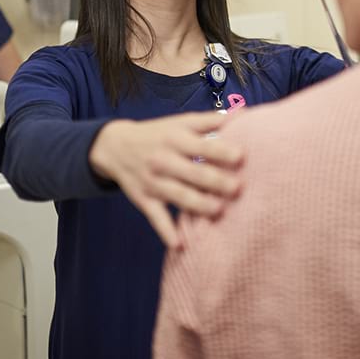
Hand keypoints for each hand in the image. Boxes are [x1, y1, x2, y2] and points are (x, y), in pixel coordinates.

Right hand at [88, 111, 243, 248]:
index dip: (221, 151)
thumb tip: (244, 114)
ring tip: (219, 211)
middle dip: (215, 181)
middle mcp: (164, 160)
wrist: (115, 147)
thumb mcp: (180, 122)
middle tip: (237, 188)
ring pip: (178, 196)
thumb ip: (210, 121)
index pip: (201, 145)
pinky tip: (180, 245)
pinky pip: (156, 218)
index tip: (241, 157)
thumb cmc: (158, 134)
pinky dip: (166, 232)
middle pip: (193, 172)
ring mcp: (154, 182)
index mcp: (176, 139)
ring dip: (198, 205)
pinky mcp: (145, 200)